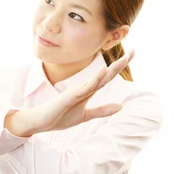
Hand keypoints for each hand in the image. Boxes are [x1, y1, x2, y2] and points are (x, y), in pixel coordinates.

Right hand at [6, 50, 134, 136]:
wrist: (39, 122)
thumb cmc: (59, 117)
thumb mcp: (85, 115)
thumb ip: (102, 110)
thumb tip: (121, 105)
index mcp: (87, 92)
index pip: (106, 77)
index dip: (118, 67)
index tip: (130, 55)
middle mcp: (83, 88)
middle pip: (104, 74)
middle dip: (119, 64)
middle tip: (134, 50)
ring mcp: (75, 92)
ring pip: (96, 79)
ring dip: (110, 70)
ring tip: (124, 59)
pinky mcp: (67, 98)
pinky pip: (83, 89)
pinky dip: (94, 80)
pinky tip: (102, 73)